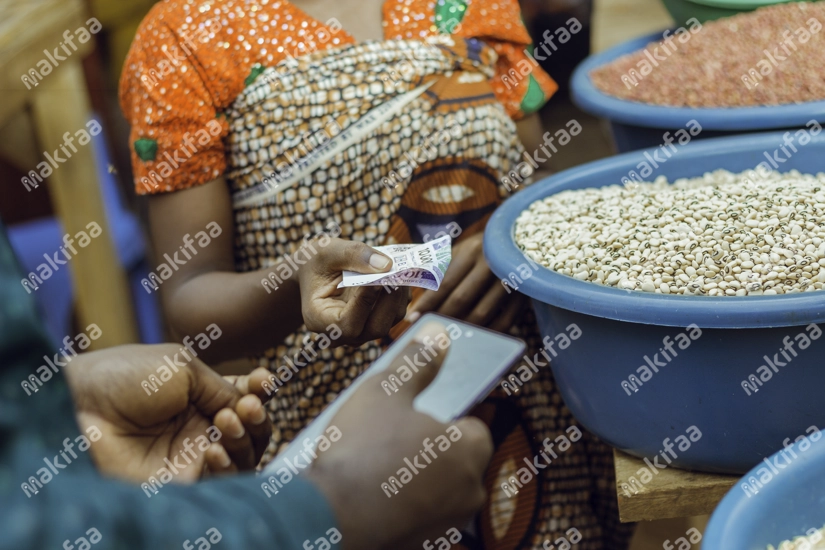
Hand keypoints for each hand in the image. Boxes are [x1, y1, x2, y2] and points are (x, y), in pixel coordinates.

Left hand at [65, 344, 274, 482]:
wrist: (81, 408)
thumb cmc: (123, 377)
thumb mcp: (182, 366)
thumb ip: (223, 387)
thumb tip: (251, 405)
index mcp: (200, 395)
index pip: (245, 398)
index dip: (260, 391)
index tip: (264, 380)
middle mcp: (199, 426)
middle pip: (251, 430)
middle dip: (258, 416)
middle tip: (247, 406)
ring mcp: (191, 456)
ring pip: (244, 456)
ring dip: (245, 438)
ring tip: (227, 421)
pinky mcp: (182, 483)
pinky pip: (221, 482)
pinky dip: (228, 465)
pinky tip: (212, 447)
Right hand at [296, 238, 410, 345]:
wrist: (317, 271)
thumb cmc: (317, 262)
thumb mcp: (327, 251)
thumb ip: (352, 254)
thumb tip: (386, 265)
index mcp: (319, 319)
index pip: (347, 324)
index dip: (365, 303)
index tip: (377, 278)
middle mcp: (341, 333)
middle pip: (375, 329)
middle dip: (389, 300)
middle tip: (396, 272)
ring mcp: (360, 331)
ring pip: (390, 321)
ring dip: (398, 295)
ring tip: (398, 268)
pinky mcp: (375, 322)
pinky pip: (395, 313)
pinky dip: (400, 294)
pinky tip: (396, 274)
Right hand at [305, 322, 492, 549]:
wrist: (328, 517)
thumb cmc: (362, 449)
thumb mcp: (386, 390)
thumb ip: (417, 362)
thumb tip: (439, 337)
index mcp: (470, 451)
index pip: (471, 425)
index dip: (442, 415)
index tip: (414, 411)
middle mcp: (469, 493)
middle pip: (452, 459)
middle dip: (425, 447)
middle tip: (388, 435)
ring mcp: (445, 524)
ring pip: (433, 490)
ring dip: (411, 478)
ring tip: (371, 463)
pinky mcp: (420, 545)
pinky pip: (414, 516)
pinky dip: (397, 505)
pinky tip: (366, 494)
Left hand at [406, 232, 524, 330]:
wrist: (519, 240)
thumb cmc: (478, 250)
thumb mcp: (458, 252)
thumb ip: (437, 269)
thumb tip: (411, 292)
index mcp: (472, 250)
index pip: (445, 282)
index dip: (428, 302)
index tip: (412, 317)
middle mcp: (492, 263)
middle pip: (462, 299)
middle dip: (441, 317)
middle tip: (426, 331)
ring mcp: (511, 279)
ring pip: (482, 312)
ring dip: (461, 327)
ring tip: (445, 338)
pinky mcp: (524, 294)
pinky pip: (505, 321)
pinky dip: (487, 333)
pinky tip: (473, 339)